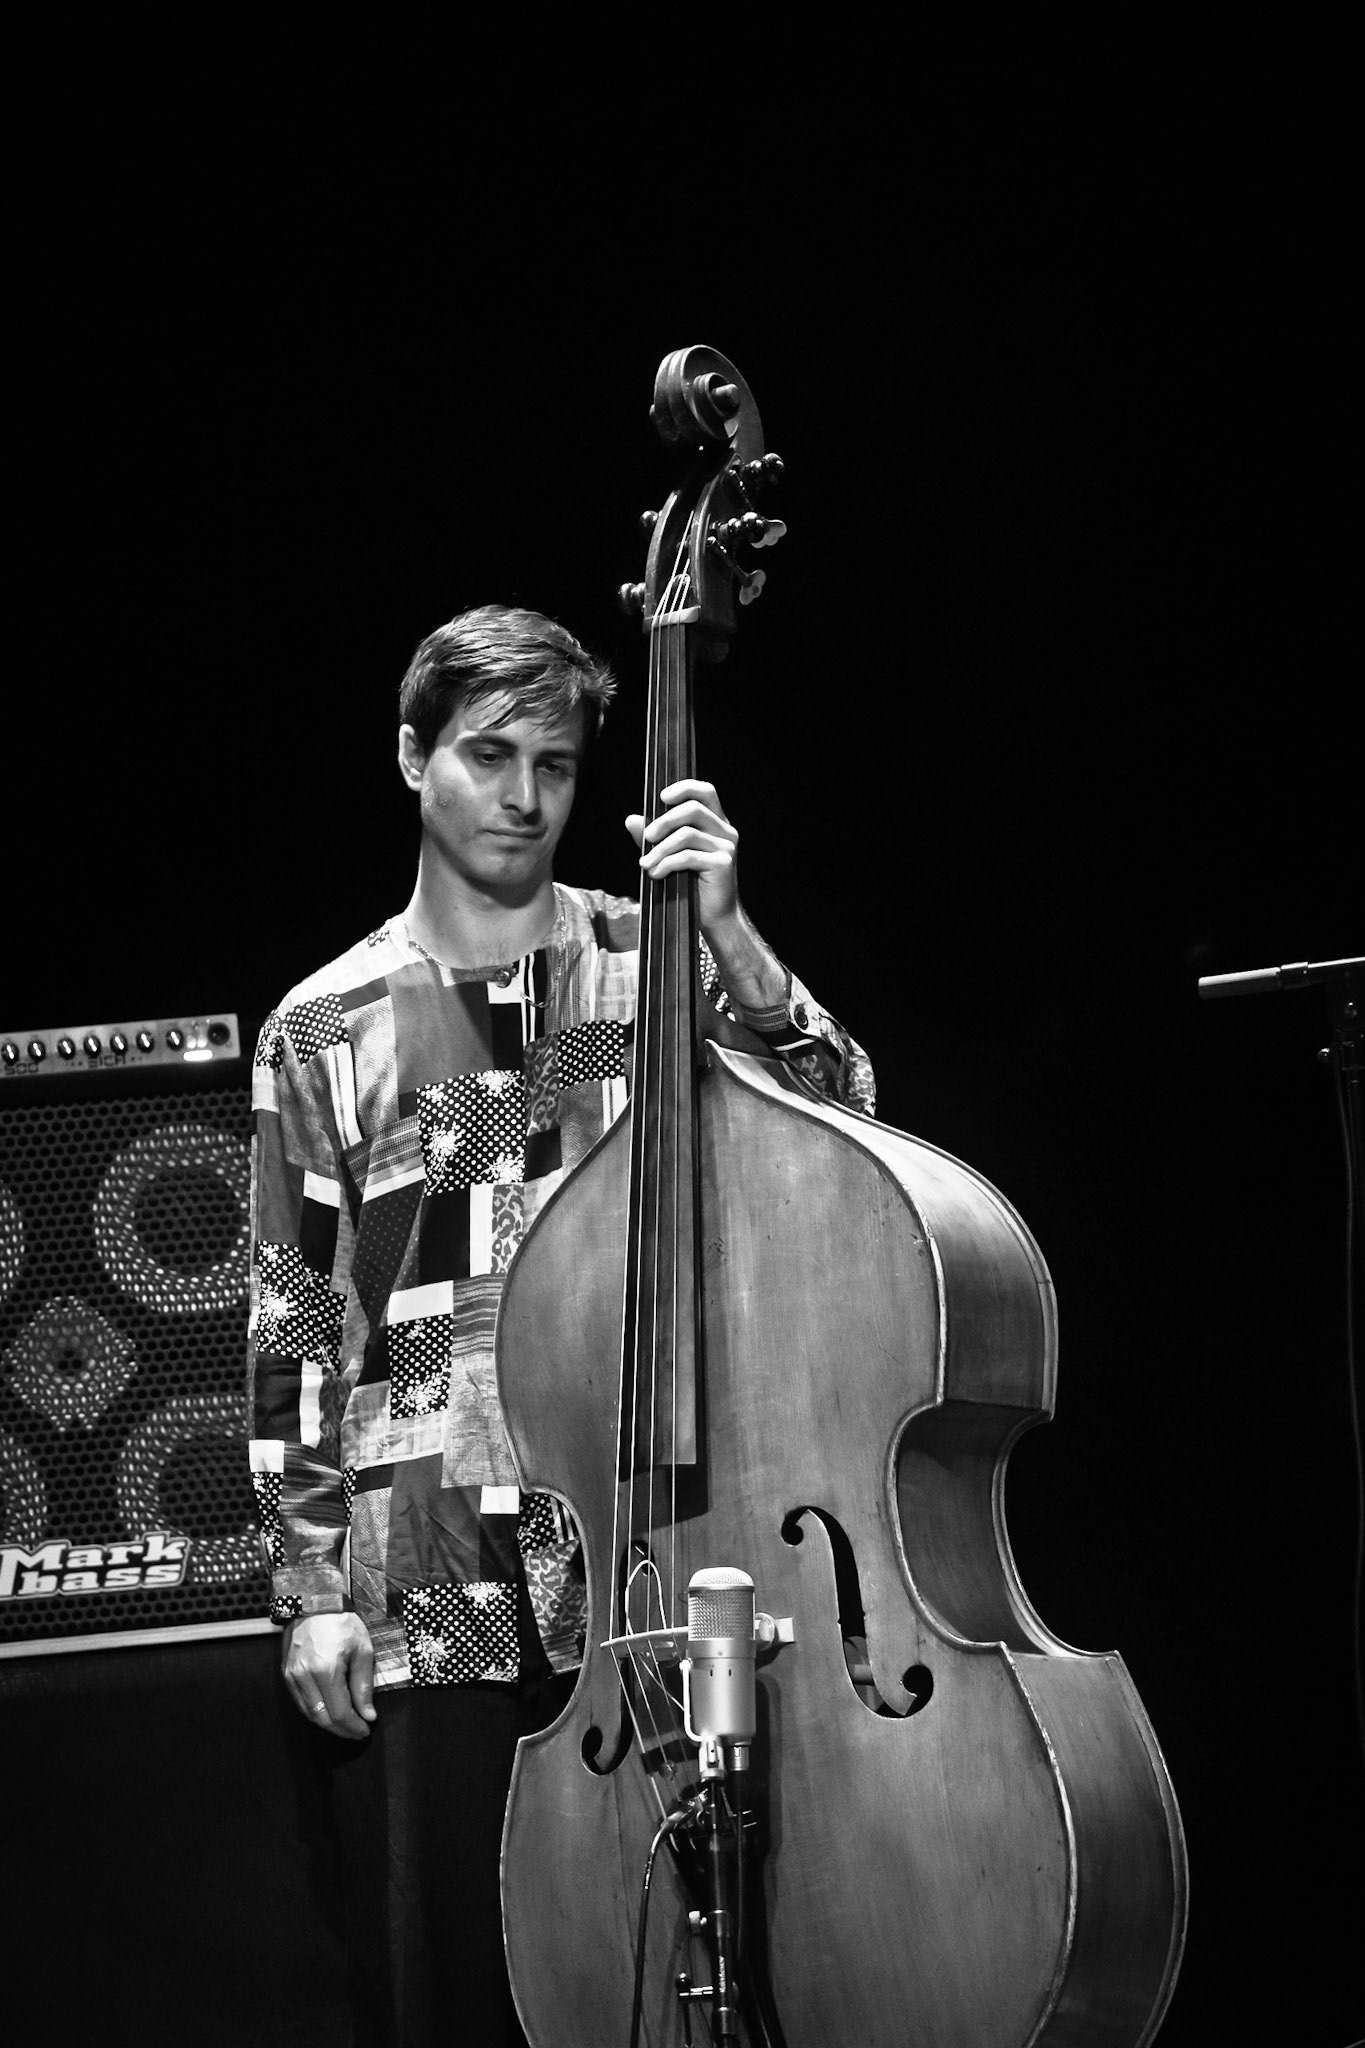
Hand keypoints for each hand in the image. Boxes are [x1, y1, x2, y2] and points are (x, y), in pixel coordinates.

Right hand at [282, 1612, 376, 1739]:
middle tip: (356, 1732)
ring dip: (328, 1724)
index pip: (339, 1713)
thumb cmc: (342, 1623)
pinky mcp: (286, 1674)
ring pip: (309, 1713)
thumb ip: (363, 1685)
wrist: (314, 1601)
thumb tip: (368, 1715)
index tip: (365, 1730)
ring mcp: (292, 1676)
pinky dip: (315, 1712)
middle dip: (341, 1730)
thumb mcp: (362, 1650)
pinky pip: (300, 1702)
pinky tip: (328, 1711)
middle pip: (322, 1718)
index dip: (353, 1727)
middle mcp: (304, 1677)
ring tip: (345, 1724)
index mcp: (326, 1670)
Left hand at [626, 778, 739, 932]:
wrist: (713, 917)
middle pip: (693, 809)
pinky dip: (667, 864)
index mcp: (715, 823)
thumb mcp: (669, 855)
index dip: (684, 788)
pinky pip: (688, 856)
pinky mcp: (723, 864)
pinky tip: (656, 874)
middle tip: (646, 838)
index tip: (661, 797)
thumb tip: (631, 819)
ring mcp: (726, 847)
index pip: (705, 792)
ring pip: (687, 834)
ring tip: (645, 864)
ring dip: (660, 849)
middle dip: (664, 821)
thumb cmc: (691, 885)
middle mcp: (725, 831)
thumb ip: (654, 836)